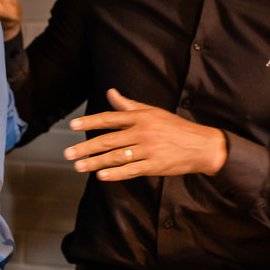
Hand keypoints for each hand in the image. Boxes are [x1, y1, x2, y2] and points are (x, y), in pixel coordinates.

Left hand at [64, 88, 227, 180]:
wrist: (202, 145)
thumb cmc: (174, 127)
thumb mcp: (152, 112)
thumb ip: (129, 105)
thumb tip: (110, 93)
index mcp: (140, 117)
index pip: (110, 118)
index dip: (90, 122)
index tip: (73, 126)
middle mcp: (142, 132)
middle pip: (109, 140)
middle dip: (86, 147)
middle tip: (68, 153)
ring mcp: (148, 150)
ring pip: (117, 156)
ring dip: (96, 162)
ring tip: (79, 166)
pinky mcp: (155, 166)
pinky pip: (131, 170)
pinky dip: (116, 174)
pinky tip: (101, 176)